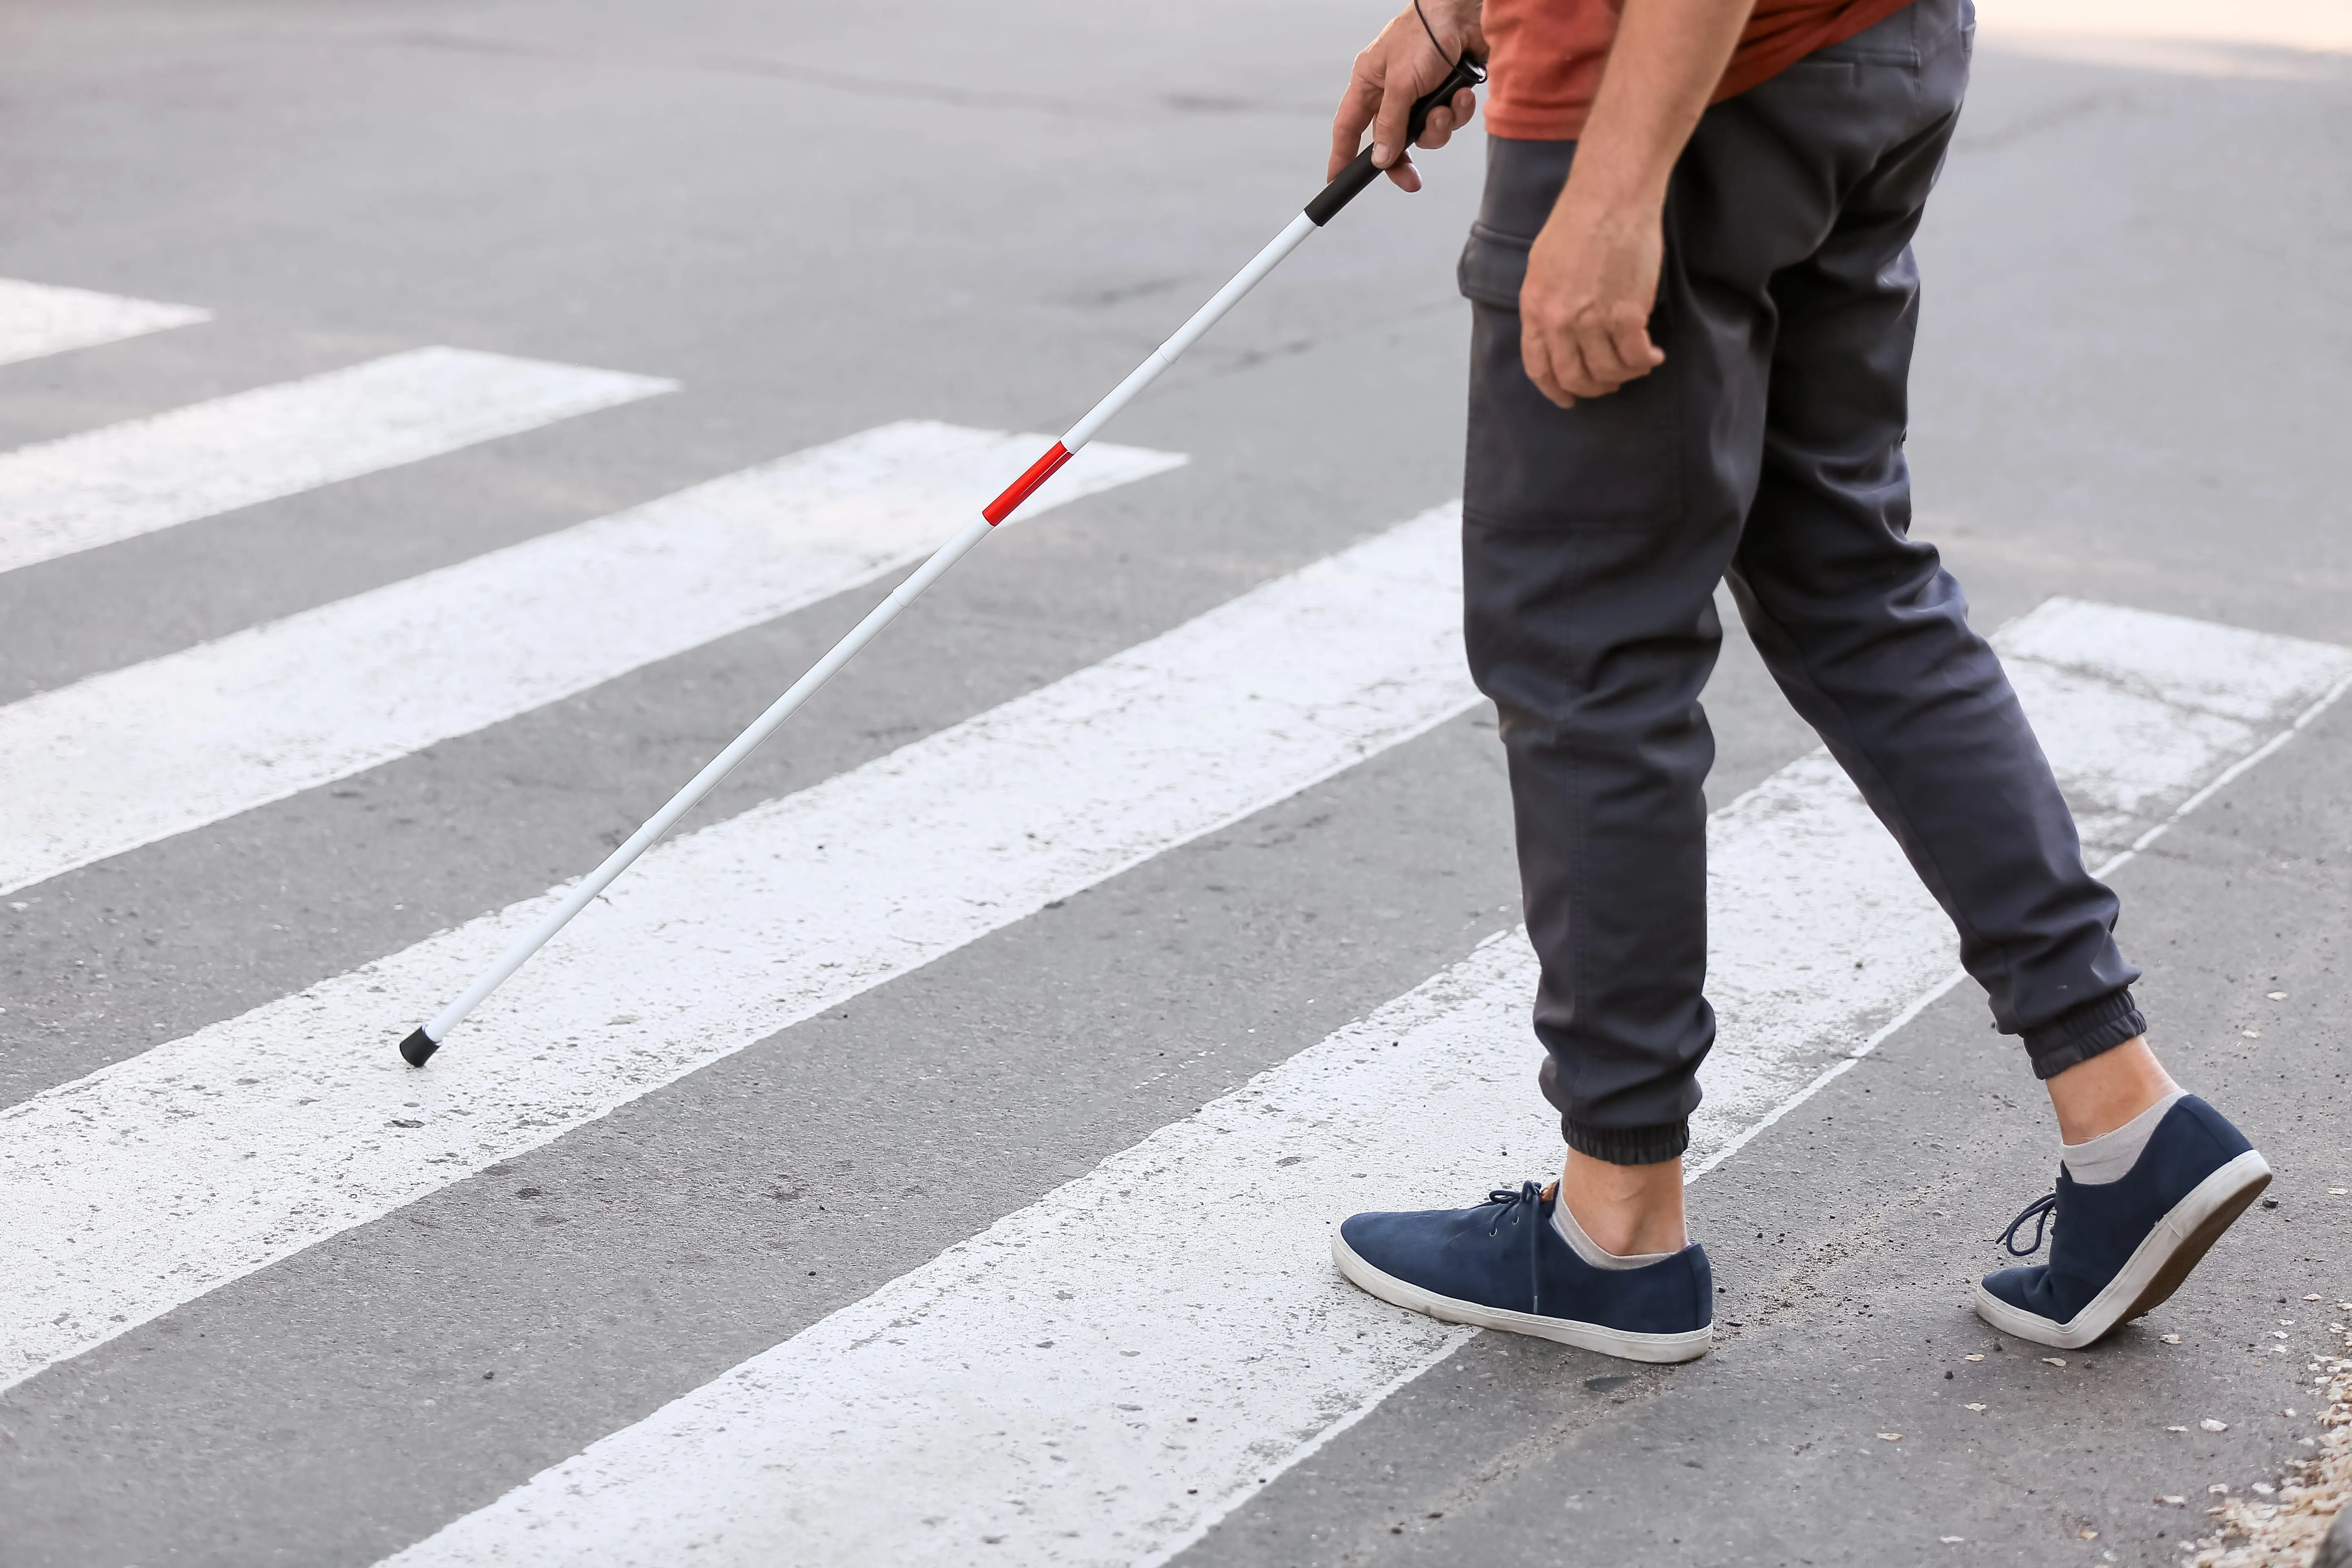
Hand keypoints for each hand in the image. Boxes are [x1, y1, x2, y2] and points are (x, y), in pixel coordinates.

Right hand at [1328, 0, 1484, 192]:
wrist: (1467, 13)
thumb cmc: (1425, 36)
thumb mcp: (1402, 84)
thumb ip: (1390, 124)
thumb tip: (1380, 160)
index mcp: (1369, 83)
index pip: (1348, 127)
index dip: (1342, 155)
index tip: (1338, 181)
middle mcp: (1392, 91)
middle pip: (1390, 140)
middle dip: (1404, 158)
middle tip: (1412, 181)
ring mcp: (1421, 93)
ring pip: (1424, 133)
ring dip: (1438, 127)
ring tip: (1445, 106)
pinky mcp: (1446, 93)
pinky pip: (1449, 120)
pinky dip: (1457, 111)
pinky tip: (1462, 93)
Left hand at [1519, 186, 1666, 406]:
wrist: (1610, 197)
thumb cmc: (1577, 222)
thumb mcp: (1542, 266)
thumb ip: (1545, 303)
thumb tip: (1555, 331)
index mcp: (1534, 309)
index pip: (1539, 367)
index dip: (1555, 389)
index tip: (1568, 398)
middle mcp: (1560, 321)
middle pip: (1574, 377)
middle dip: (1592, 388)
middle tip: (1609, 383)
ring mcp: (1593, 320)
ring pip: (1608, 371)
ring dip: (1623, 375)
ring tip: (1635, 365)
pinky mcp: (1627, 314)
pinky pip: (1636, 356)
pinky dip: (1646, 362)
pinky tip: (1654, 355)